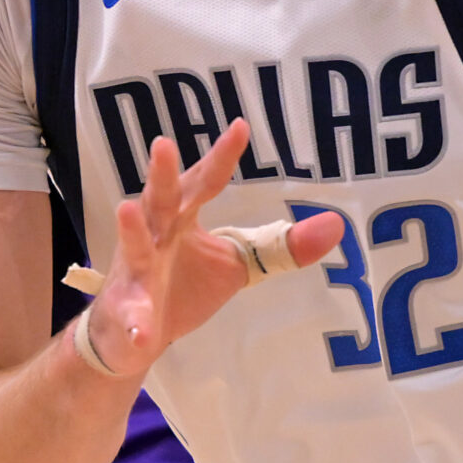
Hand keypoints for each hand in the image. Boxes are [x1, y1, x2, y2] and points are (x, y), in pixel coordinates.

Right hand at [83, 118, 345, 377]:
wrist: (135, 337)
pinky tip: (144, 332)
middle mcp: (156, 236)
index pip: (206, 182)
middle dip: (161, 175)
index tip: (241, 126)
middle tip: (163, 144)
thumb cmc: (184, 286)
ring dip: (132, 231)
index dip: (222, 156)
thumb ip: (281, 246)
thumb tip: (337, 224)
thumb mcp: (238, 263)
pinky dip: (135, 322)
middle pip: (159, 200)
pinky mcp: (125, 311)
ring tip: (127, 209)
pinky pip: (130, 315)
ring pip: (134, 248)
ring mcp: (136, 273)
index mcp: (183, 218)